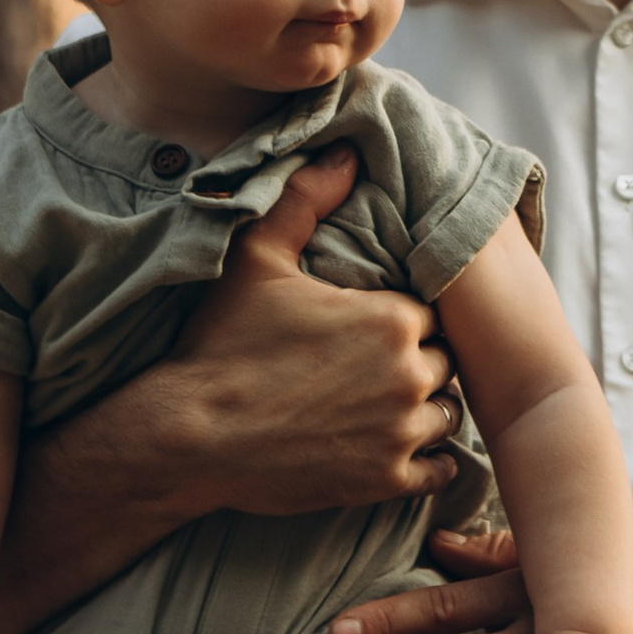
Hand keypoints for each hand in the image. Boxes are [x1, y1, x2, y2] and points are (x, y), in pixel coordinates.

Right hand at [171, 149, 466, 517]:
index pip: (434, 312)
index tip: (372, 327)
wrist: (186, 436)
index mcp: (392, 317)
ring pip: (447, 414)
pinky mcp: (385, 482)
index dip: (406, 318)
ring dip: (424, 409)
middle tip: (374, 367)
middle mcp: (409, 375)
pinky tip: (392, 446)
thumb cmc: (220, 344)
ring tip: (382, 405)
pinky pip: (438, 469)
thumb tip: (347, 152)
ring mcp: (400, 433)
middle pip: (446, 362)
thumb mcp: (257, 257)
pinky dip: (424, 460)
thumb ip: (307, 198)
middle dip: (418, 362)